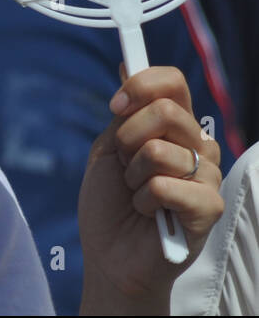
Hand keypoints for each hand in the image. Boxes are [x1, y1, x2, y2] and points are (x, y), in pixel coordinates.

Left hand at [78, 67, 223, 313]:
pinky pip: (167, 184)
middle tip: (124, 166)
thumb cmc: (110, 202)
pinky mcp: (209, 208)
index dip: (143, 85)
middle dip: (127, 139)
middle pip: (166, 111)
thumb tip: (127, 64)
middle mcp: (197, 146)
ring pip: (161, 150)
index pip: (174, 83)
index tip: (116, 105)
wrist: (109, 254)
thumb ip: (124, 113)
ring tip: (137, 194)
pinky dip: (144, 199)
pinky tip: (149, 213)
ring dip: (133, 175)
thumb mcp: (108, 148)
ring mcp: (206, 177)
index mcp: (174, 128)